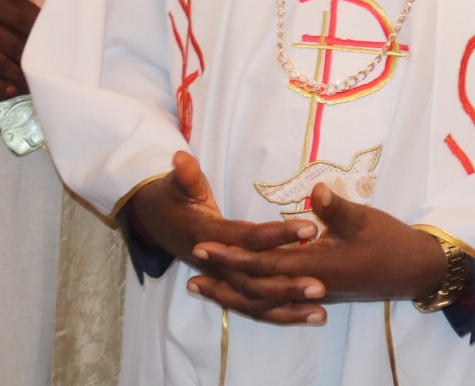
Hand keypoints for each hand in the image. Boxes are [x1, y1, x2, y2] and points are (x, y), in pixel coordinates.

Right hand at [127, 152, 320, 323]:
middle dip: (286, 285)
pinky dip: (279, 314)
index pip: (248, 239)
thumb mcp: (175, 184)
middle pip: (253, 282)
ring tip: (320, 314)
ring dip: (287, 309)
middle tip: (320, 286)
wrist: (154, 221)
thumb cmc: (171, 198)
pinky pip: (253, 307)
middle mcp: (215, 265)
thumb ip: (184, 175)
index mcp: (208, 237)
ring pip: (254, 302)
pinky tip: (307, 316)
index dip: (277, 235)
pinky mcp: (227, 286)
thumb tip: (181, 157)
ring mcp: (221, 279)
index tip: (310, 229)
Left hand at [192, 183, 448, 322]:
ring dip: (232, 293)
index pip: (265, 264)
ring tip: (203, 286)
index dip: (233, 256)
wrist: (415, 270)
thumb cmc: (392, 241)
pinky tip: (241, 292)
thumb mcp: (366, 220)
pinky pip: (278, 302)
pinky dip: (255, 299)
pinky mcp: (319, 293)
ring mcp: (314, 293)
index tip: (206, 246)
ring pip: (264, 300)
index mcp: (318, 267)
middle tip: (191, 268)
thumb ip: (338, 208)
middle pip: (257, 288)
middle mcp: (310, 285)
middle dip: (223, 277)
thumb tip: (315, 192)